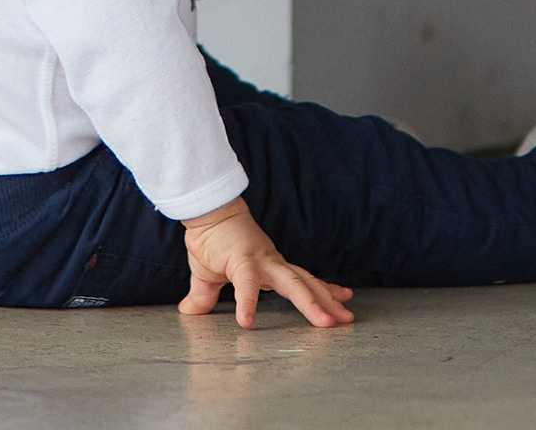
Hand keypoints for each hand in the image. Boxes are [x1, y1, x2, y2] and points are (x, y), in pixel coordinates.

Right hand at [179, 200, 354, 327]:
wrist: (206, 212)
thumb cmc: (213, 242)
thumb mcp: (209, 277)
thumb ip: (205, 296)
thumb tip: (188, 311)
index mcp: (270, 268)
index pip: (303, 280)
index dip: (324, 290)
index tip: (344, 299)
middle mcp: (272, 264)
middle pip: (306, 284)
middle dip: (328, 302)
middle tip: (347, 319)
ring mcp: (260, 261)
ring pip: (292, 283)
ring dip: (311, 302)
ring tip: (325, 322)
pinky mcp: (240, 260)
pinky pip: (245, 284)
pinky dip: (247, 303)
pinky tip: (246, 322)